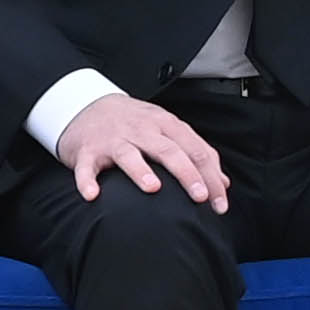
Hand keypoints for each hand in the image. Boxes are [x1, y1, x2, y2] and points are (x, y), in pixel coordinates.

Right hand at [58, 94, 229, 209]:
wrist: (87, 105)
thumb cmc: (134, 124)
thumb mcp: (168, 131)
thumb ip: (195, 154)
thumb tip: (222, 183)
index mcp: (167, 125)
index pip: (196, 150)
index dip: (211, 177)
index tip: (220, 204)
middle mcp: (142, 130)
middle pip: (169, 150)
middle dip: (187, 174)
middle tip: (200, 197)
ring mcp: (114, 139)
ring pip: (129, 154)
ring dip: (141, 171)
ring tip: (153, 188)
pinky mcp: (87, 150)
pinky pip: (87, 166)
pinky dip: (87, 180)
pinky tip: (92, 195)